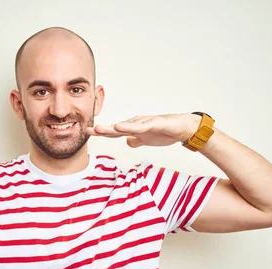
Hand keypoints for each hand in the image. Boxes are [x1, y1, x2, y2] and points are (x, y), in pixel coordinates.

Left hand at [86, 113, 200, 148]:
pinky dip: (128, 127)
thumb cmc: (166, 132)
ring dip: (112, 128)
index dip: (101, 133)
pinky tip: (119, 127)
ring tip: (99, 129)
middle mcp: (136, 124)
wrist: (183, 128)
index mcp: (133, 129)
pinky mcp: (154, 123)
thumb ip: (137, 140)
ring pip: (125, 126)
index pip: (114, 132)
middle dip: (102, 130)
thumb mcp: (147, 140)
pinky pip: (139, 126)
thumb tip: (127, 142)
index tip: (88, 132)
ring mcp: (144, 123)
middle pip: (116, 128)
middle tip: (87, 130)